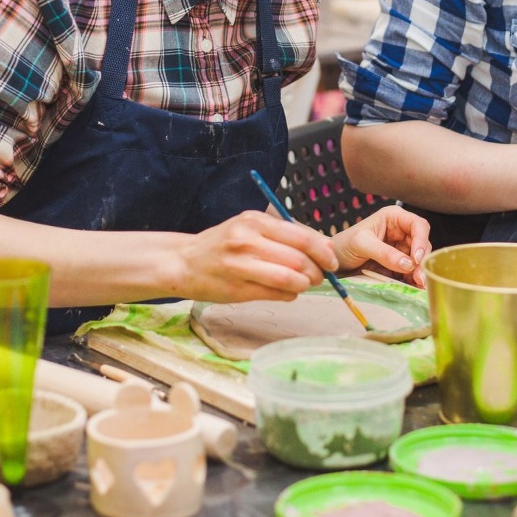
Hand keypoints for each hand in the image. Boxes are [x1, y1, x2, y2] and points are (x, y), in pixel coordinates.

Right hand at [173, 210, 338, 301]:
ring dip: (304, 285)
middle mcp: (247, 240)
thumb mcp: (250, 228)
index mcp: (255, 221)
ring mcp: (240, 265)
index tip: (332, 261)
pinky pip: (275, 294)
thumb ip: (284, 235)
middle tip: (320, 277)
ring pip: (289, 279)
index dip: (324, 252)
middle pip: (299, 259)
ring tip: (303, 284)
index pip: (302, 236)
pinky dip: (289, 295)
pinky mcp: (236, 289)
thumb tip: (326, 247)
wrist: (183, 262)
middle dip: (317, 272)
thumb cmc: (223, 245)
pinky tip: (286, 292)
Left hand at [331, 204, 431, 287]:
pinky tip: (414, 289)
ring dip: (420, 272)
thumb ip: (384, 253)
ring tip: (419, 286)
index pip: (418, 225)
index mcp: (394, 218)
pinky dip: (413, 281)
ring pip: (419, 260)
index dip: (421, 241)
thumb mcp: (361, 244)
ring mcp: (400, 249)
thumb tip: (408, 264)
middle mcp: (401, 232)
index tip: (416, 259)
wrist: (333, 262)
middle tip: (419, 278)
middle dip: (422, 261)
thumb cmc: (344, 244)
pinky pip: (411, 272)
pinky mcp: (398, 266)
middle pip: (422, 244)